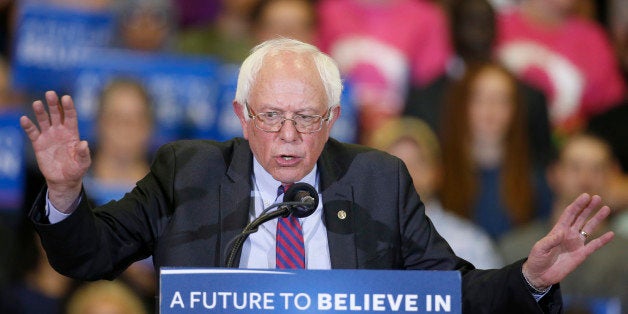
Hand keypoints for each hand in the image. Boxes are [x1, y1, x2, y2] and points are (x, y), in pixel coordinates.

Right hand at [20, 91, 90, 210]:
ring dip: (40, 112)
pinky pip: (33, 132)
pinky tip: (24, 119)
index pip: (70, 116)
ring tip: (37, 103)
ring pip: (44, 120)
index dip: (68, 107)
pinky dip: (28, 126)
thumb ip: (84, 153)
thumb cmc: (76, 169)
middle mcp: (60, 131)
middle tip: (50, 93)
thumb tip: (84, 143)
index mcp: (72, 133)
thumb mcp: (83, 163)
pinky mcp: (38, 143)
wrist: (63, 179)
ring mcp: (49, 136)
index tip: (66, 98)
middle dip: (53, 104)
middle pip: (56, 114)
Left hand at [522, 193, 614, 289]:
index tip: (585, 196)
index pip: (569, 214)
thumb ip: (550, 241)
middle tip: (597, 197)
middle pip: (580, 217)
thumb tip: (561, 233)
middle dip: (588, 207)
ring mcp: (576, 243)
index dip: (577, 205)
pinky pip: (594, 246)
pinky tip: (611, 234)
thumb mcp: (540, 248)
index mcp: (558, 230)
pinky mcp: (581, 254)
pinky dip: (603, 240)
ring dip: (597, 219)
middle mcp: (568, 234)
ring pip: (589, 228)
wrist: (540, 275)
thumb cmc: (537, 259)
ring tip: (606, 208)